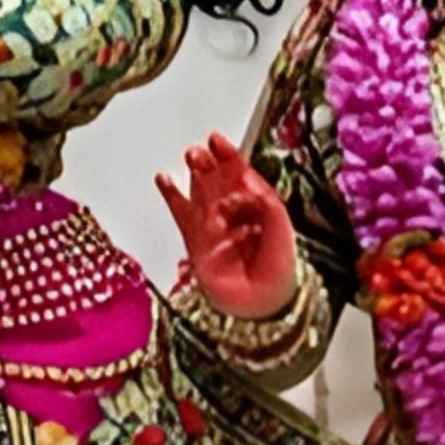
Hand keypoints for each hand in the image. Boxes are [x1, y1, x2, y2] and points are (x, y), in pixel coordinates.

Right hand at [155, 132, 297, 319]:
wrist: (263, 303)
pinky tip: (164, 180)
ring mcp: (213, 225)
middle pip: (216, 178)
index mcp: (256, 205)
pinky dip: (172, 196)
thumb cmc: (276, 269)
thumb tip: (247, 177)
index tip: (216, 140)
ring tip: (190, 156)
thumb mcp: (279, 227)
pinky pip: (181, 213)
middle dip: (208, 162)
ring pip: (199, 191)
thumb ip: (265, 201)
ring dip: (195, 173)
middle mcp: (233, 212)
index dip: (228, 155)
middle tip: (200, 151)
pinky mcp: (196, 241)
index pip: (240, 173)